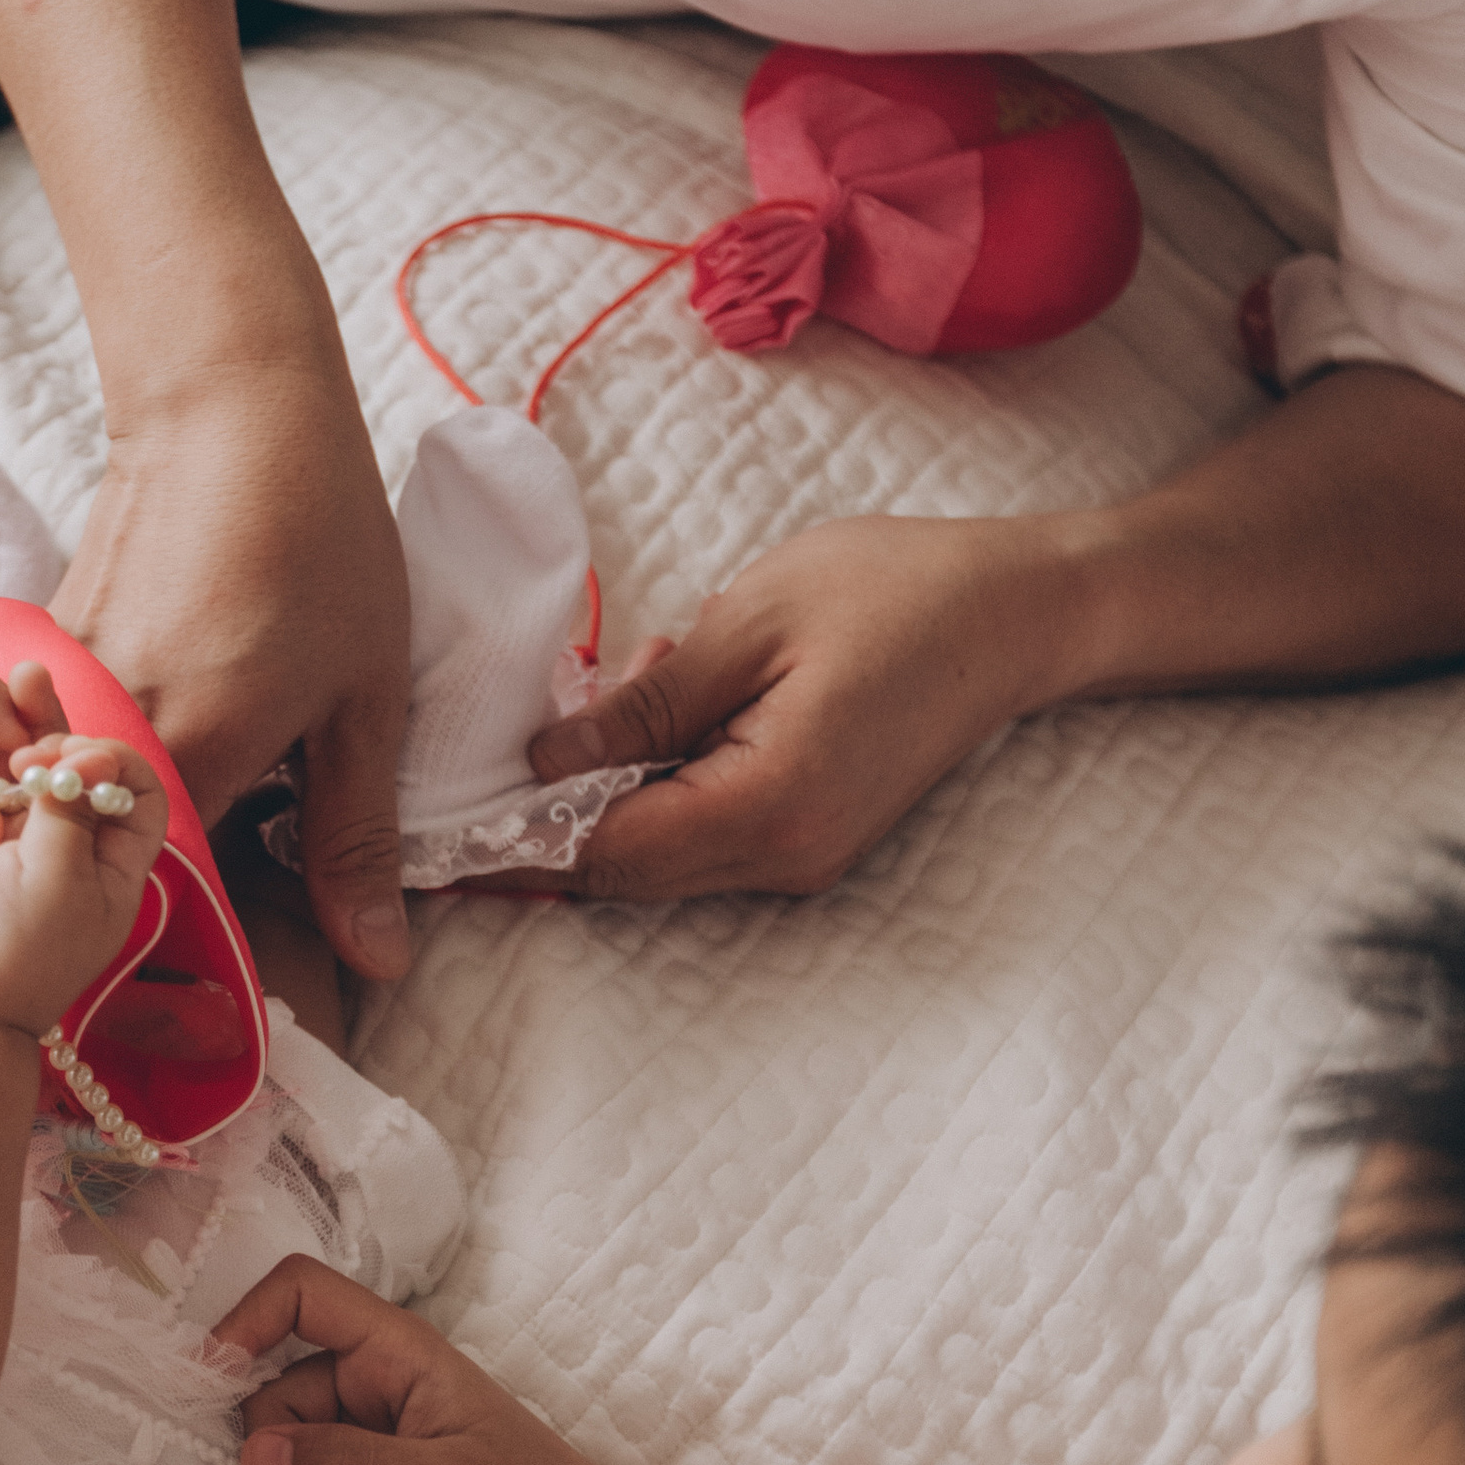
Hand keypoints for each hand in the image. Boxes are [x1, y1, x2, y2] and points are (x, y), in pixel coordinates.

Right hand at [0, 731, 166, 1036]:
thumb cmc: (14, 954)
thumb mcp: (59, 878)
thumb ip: (72, 811)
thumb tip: (84, 756)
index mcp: (114, 866)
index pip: (139, 793)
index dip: (115, 764)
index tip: (79, 760)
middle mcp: (76, 849)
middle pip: (86, 773)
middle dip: (67, 741)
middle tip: (34, 748)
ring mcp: (25, 842)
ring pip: (37, 771)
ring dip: (29, 732)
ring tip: (16, 692)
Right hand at [54, 374, 412, 986]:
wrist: (230, 408)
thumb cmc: (317, 542)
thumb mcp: (365, 702)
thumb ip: (356, 840)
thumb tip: (376, 962)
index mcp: (187, 762)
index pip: (177, 904)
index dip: (215, 938)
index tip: (255, 951)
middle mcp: (102, 737)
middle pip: (124, 855)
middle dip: (179, 878)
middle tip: (248, 856)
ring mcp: (64, 690)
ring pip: (93, 794)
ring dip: (145, 807)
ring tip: (219, 767)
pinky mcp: (52, 651)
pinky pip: (77, 735)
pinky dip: (120, 748)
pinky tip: (178, 708)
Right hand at [215, 1255, 632, 1464]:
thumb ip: (339, 1464)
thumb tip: (251, 1452)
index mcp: (399, 1351)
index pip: (301, 1295)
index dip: (246, 1325)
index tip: (211, 1387)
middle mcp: (381, 1381)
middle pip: (279, 1391)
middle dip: (291, 1463)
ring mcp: (379, 1434)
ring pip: (293, 1451)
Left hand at [494, 512, 1075, 905]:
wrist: (1020, 612)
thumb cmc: (896, 593)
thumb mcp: (747, 626)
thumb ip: (641, 707)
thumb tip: (541, 763)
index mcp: (768, 806)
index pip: (606, 853)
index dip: (516, 834)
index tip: (444, 806)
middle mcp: (786, 857)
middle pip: (622, 870)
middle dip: (552, 810)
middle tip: (520, 720)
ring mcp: (803, 856)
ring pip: (658, 854)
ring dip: (612, 783)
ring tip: (636, 675)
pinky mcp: (811, 836)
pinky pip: (702, 832)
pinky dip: (660, 779)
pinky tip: (674, 695)